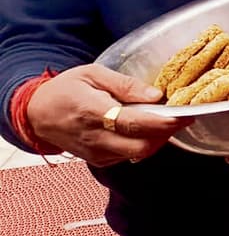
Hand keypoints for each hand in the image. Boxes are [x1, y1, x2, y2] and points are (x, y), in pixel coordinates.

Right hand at [27, 64, 191, 165]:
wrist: (36, 114)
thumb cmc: (65, 89)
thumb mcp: (93, 74)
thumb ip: (126, 85)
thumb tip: (155, 96)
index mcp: (93, 112)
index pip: (135, 123)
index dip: (164, 122)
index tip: (185, 114)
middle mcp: (95, 137)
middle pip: (141, 147)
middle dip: (167, 134)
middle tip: (180, 117)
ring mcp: (96, 153)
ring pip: (138, 154)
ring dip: (157, 140)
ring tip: (164, 120)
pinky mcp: (97, 161)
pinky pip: (128, 157)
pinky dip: (143, 144)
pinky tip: (145, 129)